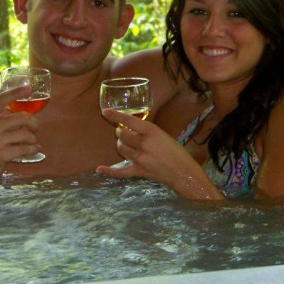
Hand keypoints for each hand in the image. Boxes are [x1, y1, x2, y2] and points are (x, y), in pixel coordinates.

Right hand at [0, 84, 40, 184]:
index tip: (28, 87)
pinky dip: (34, 149)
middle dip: (35, 123)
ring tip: (32, 142)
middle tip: (35, 128)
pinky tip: (34, 149)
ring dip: (33, 139)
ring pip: (26, 135)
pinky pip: (25, 149)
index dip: (15, 92)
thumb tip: (25, 103)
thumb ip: (2, 116)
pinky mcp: (1, 155)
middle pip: (23, 117)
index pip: (1, 99)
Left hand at [96, 109, 221, 199]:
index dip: (116, 115)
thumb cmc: (176, 151)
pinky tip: (99, 169)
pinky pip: (120, 172)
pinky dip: (109, 171)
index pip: (129, 121)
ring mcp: (140, 158)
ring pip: (121, 149)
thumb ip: (147, 132)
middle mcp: (144, 144)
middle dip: (121, 133)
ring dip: (121, 145)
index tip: (105, 111)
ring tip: (127, 145)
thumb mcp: (163, 135)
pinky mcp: (139, 171)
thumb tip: (130, 129)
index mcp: (152, 131)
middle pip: (122, 136)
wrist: (184, 172)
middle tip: (124, 133)